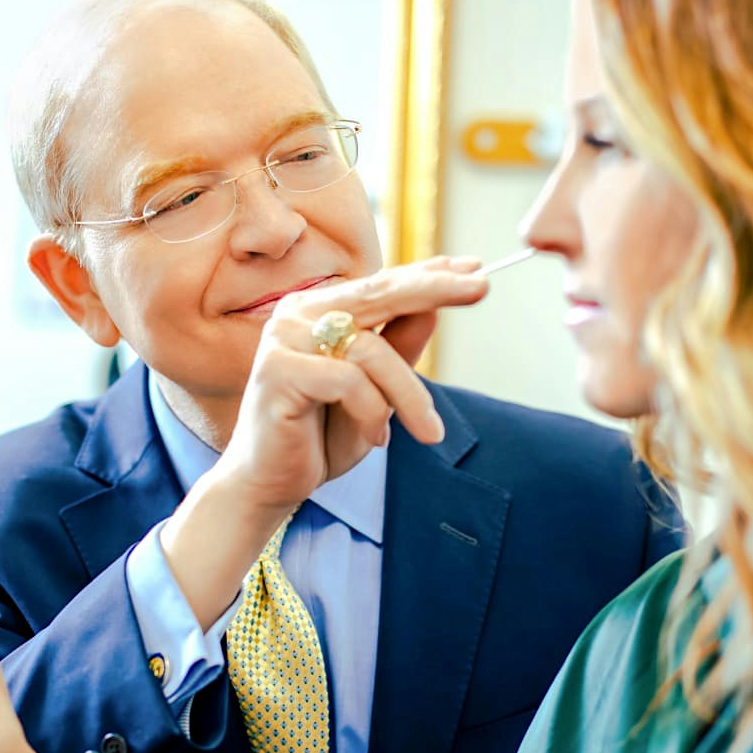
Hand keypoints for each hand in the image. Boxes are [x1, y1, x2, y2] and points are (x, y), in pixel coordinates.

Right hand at [211, 254, 488, 514]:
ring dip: (410, 396)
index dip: (428, 274)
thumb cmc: (322, 436)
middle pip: (379, 293)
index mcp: (321, 310)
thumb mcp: (378, 391)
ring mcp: (285, 337)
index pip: (383, 284)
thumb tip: (434, 307)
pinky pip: (350, 381)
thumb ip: (399, 348)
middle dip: (435, 289)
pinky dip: (373, 412)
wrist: (271, 484)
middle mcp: (299, 313)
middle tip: (481, 287)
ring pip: (373, 350)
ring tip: (426, 431)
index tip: (474, 268)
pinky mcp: (278, 369)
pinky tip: (374, 436)